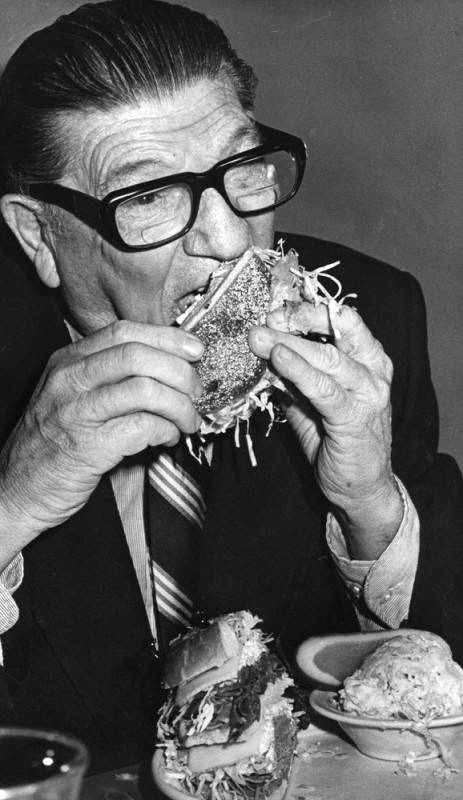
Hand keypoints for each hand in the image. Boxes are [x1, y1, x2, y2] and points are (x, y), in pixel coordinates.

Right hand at [0, 321, 203, 561]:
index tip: (195, 350)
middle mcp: (69, 380)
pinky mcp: (87, 447)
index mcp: (68, 360)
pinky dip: (166, 431)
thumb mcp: (72, 395)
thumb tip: (169, 366)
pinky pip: (142, 427)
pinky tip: (167, 438)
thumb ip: (110, 376)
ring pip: (145, 390)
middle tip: (196, 392)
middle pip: (138, 356)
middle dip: (180, 373)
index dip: (167, 338)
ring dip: (179, 406)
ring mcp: (76, 412)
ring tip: (187, 421)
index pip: (124, 331)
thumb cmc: (54, 443)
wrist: (17, 490)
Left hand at [249, 303, 402, 558]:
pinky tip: (279, 360)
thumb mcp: (313, 399)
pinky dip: (300, 372)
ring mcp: (368, 394)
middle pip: (335, 331)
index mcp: (367, 358)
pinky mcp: (356, 419)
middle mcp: (374, 370)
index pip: (341, 319)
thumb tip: (263, 348)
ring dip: (291, 344)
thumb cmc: (337, 440)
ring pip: (328, 358)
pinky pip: (325, 390)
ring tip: (259, 336)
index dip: (306, 308)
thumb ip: (296, 374)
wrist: (361, 488)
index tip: (273, 305)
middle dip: (294, 320)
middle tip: (261, 317)